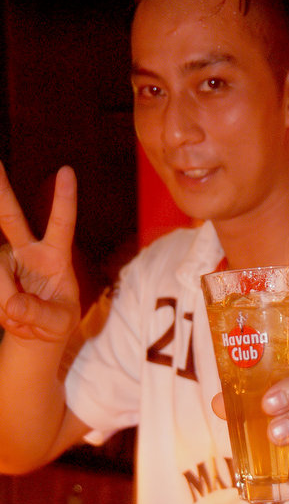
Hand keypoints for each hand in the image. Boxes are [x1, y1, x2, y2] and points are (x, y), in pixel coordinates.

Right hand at [0, 162, 79, 341]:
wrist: (36, 332)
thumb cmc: (57, 321)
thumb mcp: (59, 323)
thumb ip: (40, 315)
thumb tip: (13, 305)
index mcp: (55, 256)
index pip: (61, 224)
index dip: (63, 199)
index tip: (67, 171)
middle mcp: (27, 251)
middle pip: (10, 218)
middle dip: (1, 191)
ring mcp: (5, 260)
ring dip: (7, 303)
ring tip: (21, 316)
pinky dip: (1, 308)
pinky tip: (10, 314)